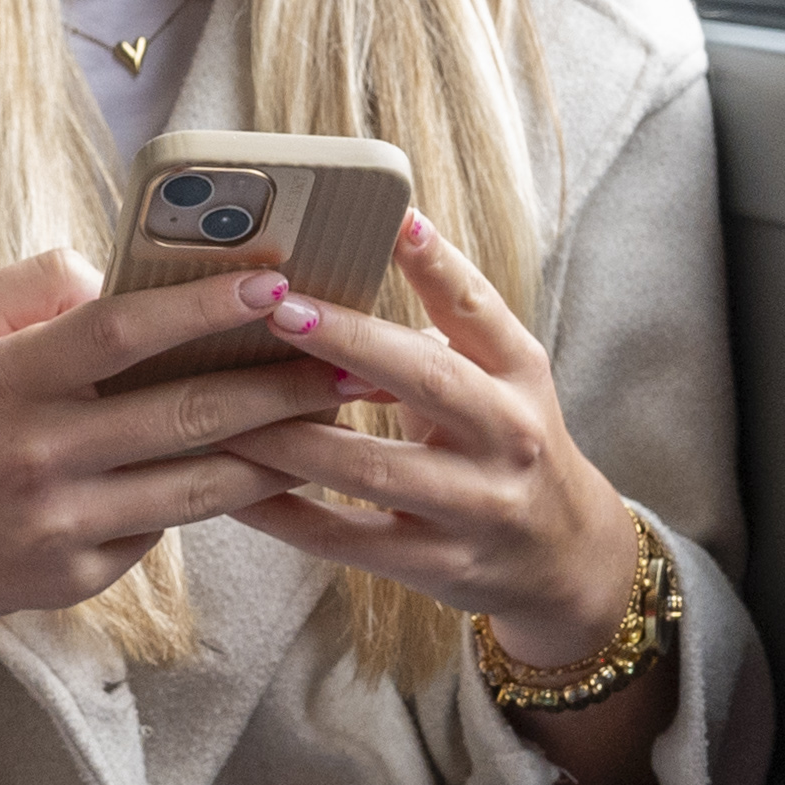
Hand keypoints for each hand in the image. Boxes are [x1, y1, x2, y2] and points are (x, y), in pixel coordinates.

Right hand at [0, 250, 357, 645]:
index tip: (275, 281)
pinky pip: (161, 529)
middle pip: (185, 414)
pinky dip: (207, 497)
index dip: (203, 306)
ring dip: (276, 451)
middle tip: (350, 358)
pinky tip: (254, 470)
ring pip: (197, 485)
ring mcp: (60, 525)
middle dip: (281, 385)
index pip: (121, 333)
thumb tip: (117, 273)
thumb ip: (30, 285)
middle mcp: (39, 456)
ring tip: (335, 418)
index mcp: (6, 381)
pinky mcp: (74, 579)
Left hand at [213, 214, 643, 661]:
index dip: (435, 263)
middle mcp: (506, 434)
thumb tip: (368, 249)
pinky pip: (346, 539)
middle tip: (276, 310)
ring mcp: (474, 505)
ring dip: (288, 436)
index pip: (477, 307)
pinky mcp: (437, 564)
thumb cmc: (504, 443)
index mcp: (518, 373)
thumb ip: (442, 325)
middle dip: (346, 341)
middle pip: (425, 377)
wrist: (563, 556)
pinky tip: (232, 490)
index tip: (389, 221)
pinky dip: (284, 515)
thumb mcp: (499, 378)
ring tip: (222, 406)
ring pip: (369, 467)